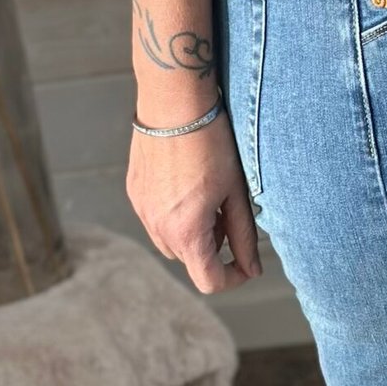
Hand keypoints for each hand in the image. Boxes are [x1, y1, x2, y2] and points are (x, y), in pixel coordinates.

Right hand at [127, 111, 262, 293]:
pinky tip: (187, 186)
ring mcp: (142, 210)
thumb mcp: (236, 194)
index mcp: (187, 232)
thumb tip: (252, 269)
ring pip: (171, 243)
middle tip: (227, 214)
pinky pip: (155, 220)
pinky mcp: (134, 193)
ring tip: (207, 200)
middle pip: (190, 261)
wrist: (174, 104)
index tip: (246, 263)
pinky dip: (174, 216)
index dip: (233, 277)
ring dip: (192, 235)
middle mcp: (158, 227)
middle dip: (213, 249)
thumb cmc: (212, 145)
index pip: (210, 281)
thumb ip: (244, 237)